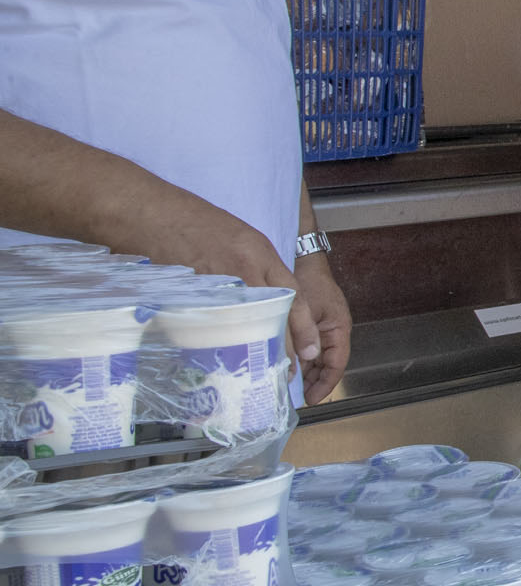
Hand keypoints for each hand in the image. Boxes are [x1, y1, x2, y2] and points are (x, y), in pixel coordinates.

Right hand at [97, 192, 337, 393]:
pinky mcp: (190, 293)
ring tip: (256, 373)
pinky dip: (217, 345)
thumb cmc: (190, 221)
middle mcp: (244, 268)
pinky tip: (220, 360)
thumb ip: (256, 267)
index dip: (304, 329)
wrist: (146, 211)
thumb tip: (270, 302)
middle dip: (283, 349)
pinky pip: (210, 325)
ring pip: (244, 325)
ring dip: (252, 352)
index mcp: (259, 252)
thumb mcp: (237, 237)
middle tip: (284, 372)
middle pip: (274, 317)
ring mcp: (216, 282)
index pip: (294, 297)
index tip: (310, 353)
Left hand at [292, 253, 353, 402]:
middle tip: (297, 396)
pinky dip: (301, 359)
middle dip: (314, 382)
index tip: (312, 398)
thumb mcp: (305, 310)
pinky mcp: (313, 324)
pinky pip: (310, 348)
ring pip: (318, 358)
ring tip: (290, 385)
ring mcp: (324, 328)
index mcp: (339, 329)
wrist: (305, 261)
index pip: (337, 365)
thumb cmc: (309, 281)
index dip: (326, 384)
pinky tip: (288, 365)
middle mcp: (334, 332)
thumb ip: (302, 335)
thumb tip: (298, 362)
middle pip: (327, 365)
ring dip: (306, 372)